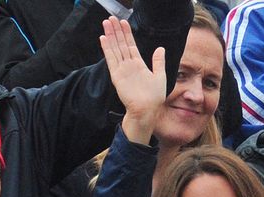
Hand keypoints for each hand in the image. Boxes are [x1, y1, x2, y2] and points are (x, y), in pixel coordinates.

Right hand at [101, 17, 165, 144]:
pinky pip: (111, 59)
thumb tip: (160, 48)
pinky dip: (107, 49)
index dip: (127, 33)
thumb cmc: (154, 97)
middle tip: (110, 18)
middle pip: (120, 44)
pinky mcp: (117, 76)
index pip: (131, 45)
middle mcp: (129, 65)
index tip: (123, 22)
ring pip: (115, 48)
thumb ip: (158, 62)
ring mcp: (122, 70)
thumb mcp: (160, 76)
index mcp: (139, 64)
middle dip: (116, 31)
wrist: (147, 110)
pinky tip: (103, 39)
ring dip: (110, 36)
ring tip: (106, 23)